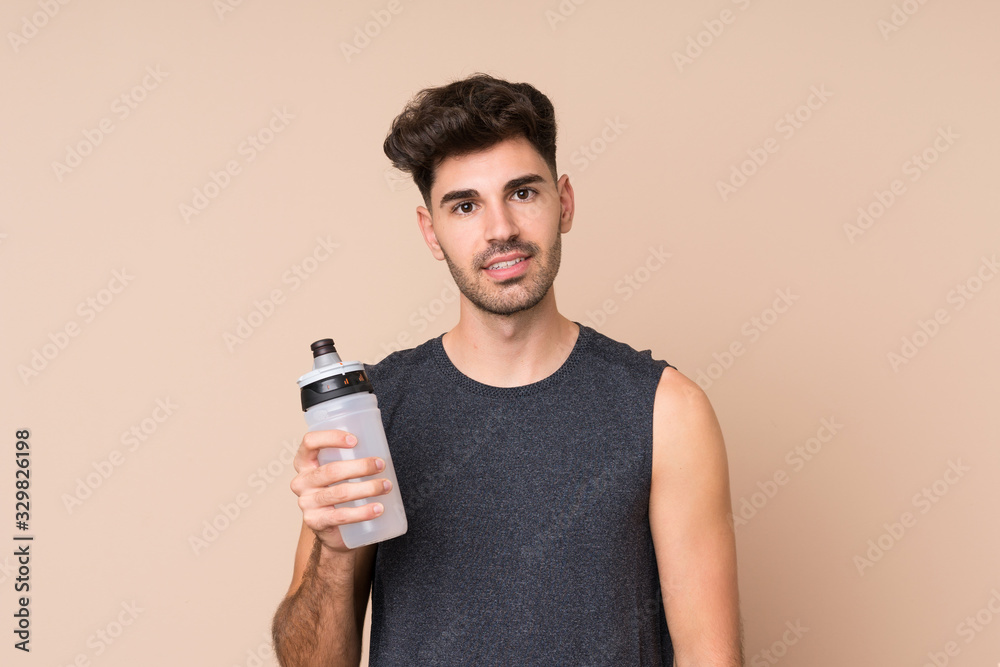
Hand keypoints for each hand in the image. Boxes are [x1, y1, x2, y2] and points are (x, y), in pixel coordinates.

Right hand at [290, 429, 391, 552]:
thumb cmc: (337, 489)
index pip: (310, 442)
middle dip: (360, 466)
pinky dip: (363, 512)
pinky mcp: (316, 521)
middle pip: (331, 470)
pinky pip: (341, 516)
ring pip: (340, 493)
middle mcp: (301, 482)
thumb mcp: (337, 471)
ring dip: (367, 488)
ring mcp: (306, 503)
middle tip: (380, 465)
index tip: (355, 440)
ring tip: (386, 486)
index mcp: (304, 462)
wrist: (329, 526)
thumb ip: (348, 457)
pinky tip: (378, 508)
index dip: (331, 438)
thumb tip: (380, 444)